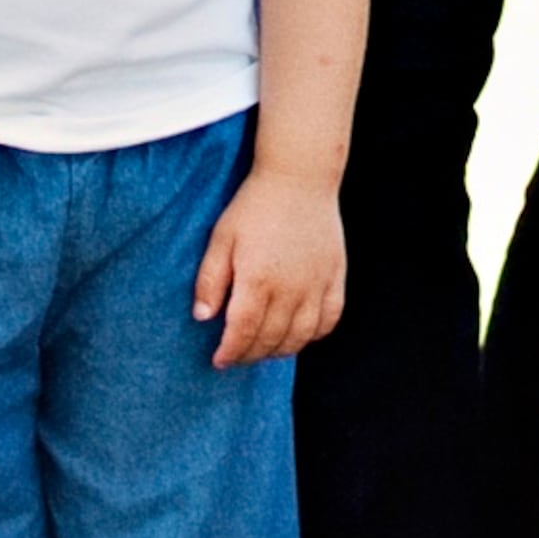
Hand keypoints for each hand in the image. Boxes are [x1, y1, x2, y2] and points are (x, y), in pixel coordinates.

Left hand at [198, 162, 345, 364]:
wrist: (299, 177)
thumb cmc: (255, 205)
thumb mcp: (221, 238)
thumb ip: (210, 280)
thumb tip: (203, 317)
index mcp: (258, 279)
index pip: (242, 332)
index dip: (230, 352)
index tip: (219, 360)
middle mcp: (290, 288)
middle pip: (270, 339)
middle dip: (250, 354)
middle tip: (237, 356)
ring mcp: (316, 284)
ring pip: (300, 337)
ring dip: (280, 350)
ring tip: (264, 349)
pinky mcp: (335, 277)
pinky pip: (329, 319)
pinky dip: (314, 335)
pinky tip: (298, 334)